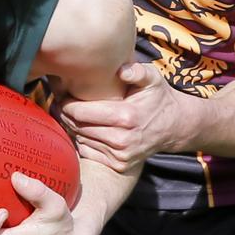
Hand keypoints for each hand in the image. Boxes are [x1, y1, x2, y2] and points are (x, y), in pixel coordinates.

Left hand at [58, 62, 188, 171]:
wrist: (174, 126)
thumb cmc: (158, 98)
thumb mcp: (153, 78)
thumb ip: (137, 71)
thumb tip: (121, 70)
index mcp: (126, 116)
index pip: (81, 112)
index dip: (66, 103)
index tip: (62, 95)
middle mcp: (122, 139)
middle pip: (78, 126)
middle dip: (65, 115)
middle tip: (60, 104)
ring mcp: (120, 155)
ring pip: (81, 140)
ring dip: (72, 127)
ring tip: (70, 115)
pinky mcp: (119, 164)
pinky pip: (88, 152)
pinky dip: (82, 140)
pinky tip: (83, 129)